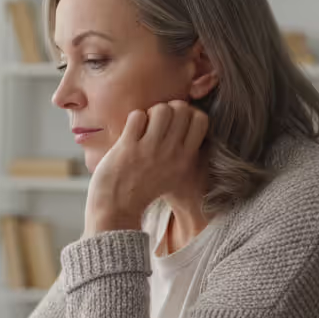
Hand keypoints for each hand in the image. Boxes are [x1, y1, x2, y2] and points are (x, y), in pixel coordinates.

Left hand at [85, 100, 207, 235]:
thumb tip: (186, 115)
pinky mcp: (128, 148)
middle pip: (181, 109)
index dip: (188, 113)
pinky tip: (131, 132)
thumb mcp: (175, 173)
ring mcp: (149, 150)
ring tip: (143, 126)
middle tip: (156, 122)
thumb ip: (184, 150)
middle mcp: (171, 153)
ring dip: (151, 112)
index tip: (175, 121)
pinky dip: (134, 119)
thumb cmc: (144, 187)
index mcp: (185, 159)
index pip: (201, 119)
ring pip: (161, 109)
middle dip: (168, 109)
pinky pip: (137, 116)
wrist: (117, 208)